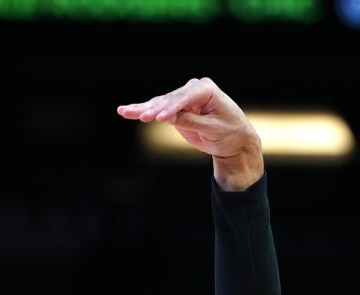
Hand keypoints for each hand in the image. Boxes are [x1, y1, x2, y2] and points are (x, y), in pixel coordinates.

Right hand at [117, 78, 263, 190]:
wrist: (235, 139)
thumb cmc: (229, 132)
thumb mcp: (212, 129)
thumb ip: (191, 122)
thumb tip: (169, 118)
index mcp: (206, 89)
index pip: (185, 98)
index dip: (171, 109)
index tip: (160, 119)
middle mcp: (192, 89)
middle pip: (168, 100)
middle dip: (153, 109)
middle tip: (140, 117)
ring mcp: (183, 98)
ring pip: (159, 103)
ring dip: (141, 109)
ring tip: (124, 111)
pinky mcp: (176, 109)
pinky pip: (157, 109)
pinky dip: (142, 111)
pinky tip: (125, 111)